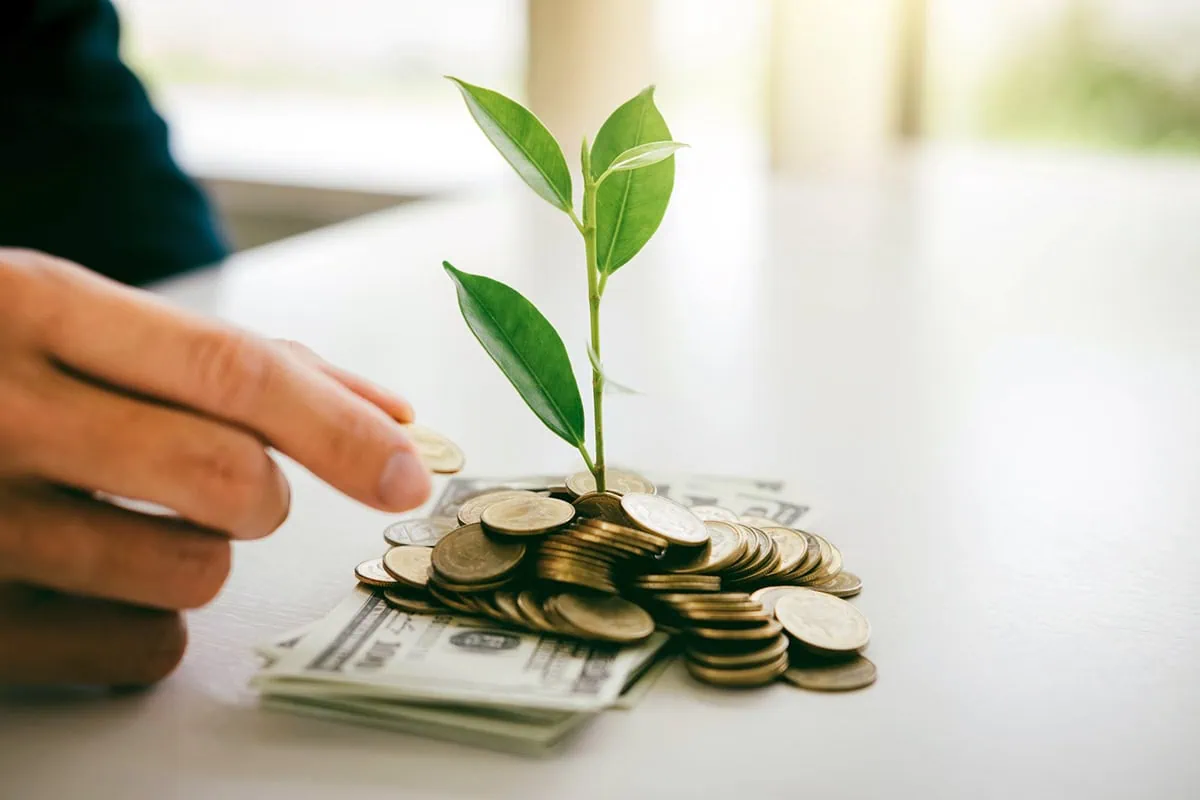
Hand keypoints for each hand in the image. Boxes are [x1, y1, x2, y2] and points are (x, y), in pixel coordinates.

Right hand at [0, 249, 431, 686]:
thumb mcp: (73, 322)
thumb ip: (229, 360)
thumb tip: (389, 414)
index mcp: (33, 308)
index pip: (232, 370)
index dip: (340, 426)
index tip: (409, 469)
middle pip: (228, 482)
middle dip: (262, 492)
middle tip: (226, 479)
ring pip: (192, 574)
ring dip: (196, 553)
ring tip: (118, 514)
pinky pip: (140, 652)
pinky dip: (148, 625)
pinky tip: (87, 577)